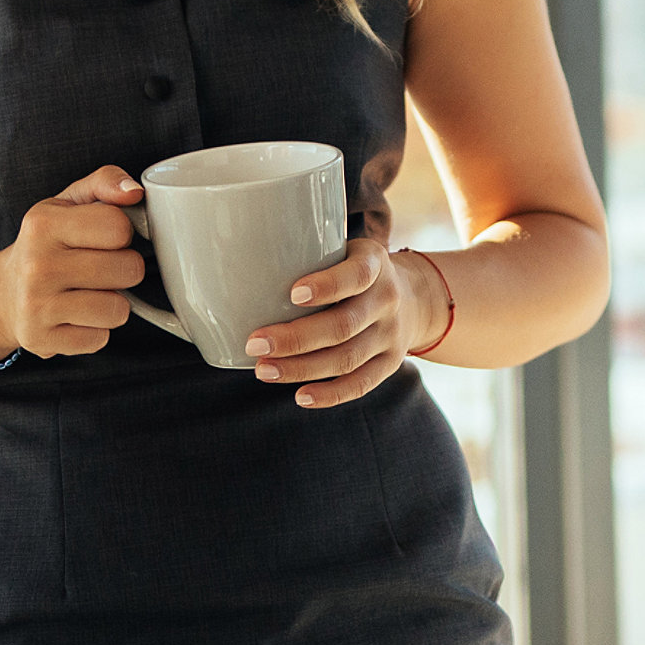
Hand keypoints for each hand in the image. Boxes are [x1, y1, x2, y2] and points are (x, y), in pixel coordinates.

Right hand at [0, 166, 146, 362]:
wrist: (1, 293)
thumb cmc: (45, 245)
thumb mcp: (67, 203)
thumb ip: (104, 182)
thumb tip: (134, 191)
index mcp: (43, 224)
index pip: (119, 226)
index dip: (121, 232)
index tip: (104, 237)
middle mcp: (37, 266)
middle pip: (128, 269)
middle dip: (123, 269)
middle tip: (99, 268)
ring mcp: (37, 307)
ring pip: (119, 309)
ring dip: (113, 303)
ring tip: (89, 293)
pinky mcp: (41, 340)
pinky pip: (101, 339)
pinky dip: (95, 330)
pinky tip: (75, 316)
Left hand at [244, 238, 431, 409]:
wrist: (413, 297)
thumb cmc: (353, 271)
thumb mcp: (343, 249)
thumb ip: (306, 252)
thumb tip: (231, 259)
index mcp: (374, 263)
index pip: (356, 275)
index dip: (327, 286)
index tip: (292, 294)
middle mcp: (387, 299)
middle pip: (343, 325)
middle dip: (296, 338)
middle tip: (255, 344)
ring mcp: (391, 335)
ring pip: (347, 358)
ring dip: (302, 368)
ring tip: (264, 371)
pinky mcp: (390, 363)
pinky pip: (360, 384)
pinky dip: (330, 394)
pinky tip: (300, 396)